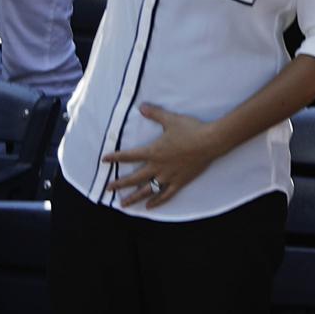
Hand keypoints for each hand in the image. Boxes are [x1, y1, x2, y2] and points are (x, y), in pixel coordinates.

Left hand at [98, 104, 224, 209]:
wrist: (209, 141)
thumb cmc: (190, 129)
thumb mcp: (170, 120)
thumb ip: (155, 114)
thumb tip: (141, 107)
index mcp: (153, 152)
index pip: (129, 156)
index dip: (115, 157)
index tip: (104, 160)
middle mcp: (157, 167)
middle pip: (134, 178)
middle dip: (119, 184)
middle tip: (108, 188)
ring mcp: (168, 176)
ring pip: (147, 190)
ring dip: (134, 198)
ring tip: (123, 204)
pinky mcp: (179, 182)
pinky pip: (165, 195)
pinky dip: (156, 201)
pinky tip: (149, 206)